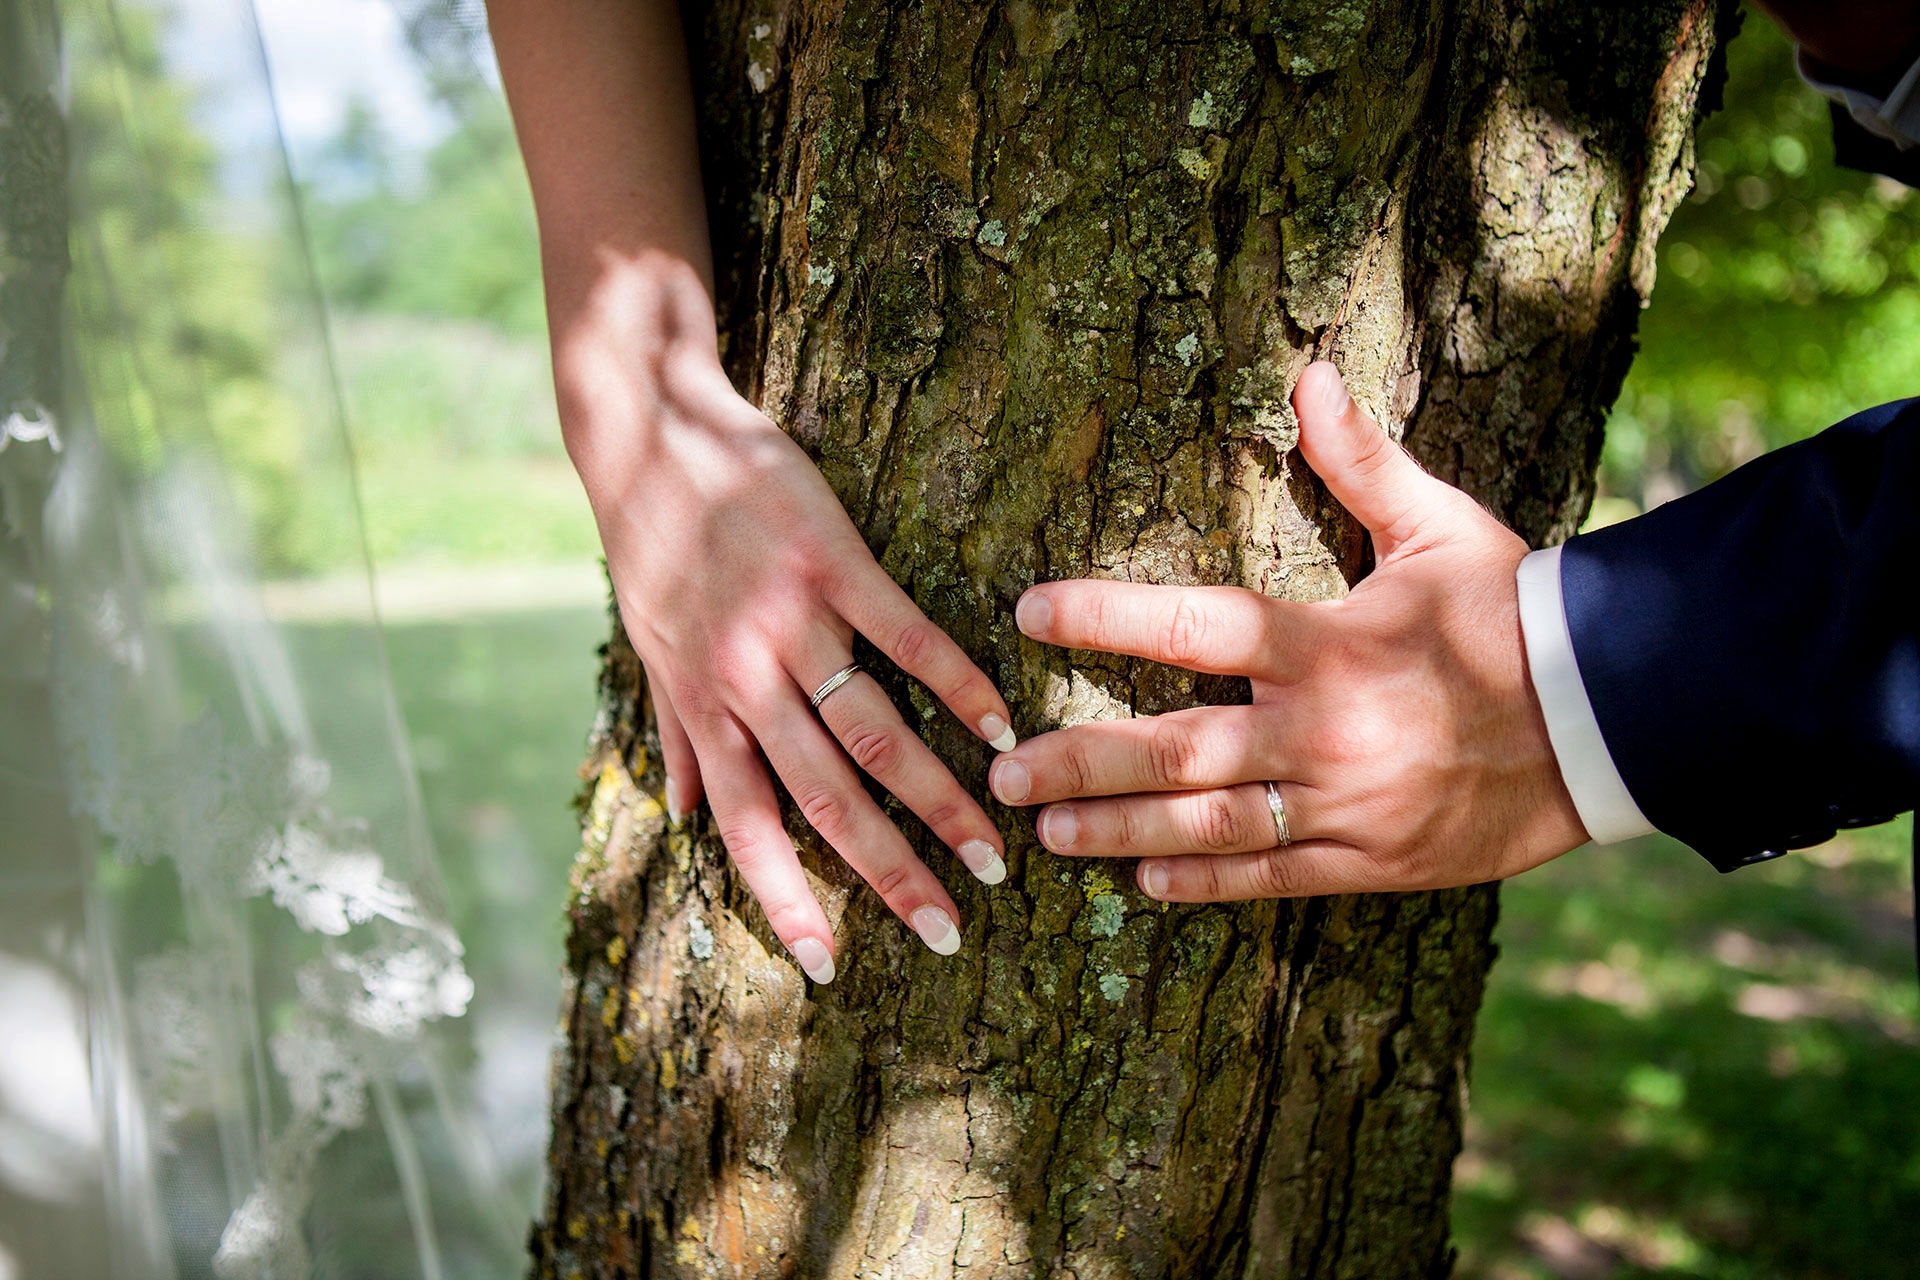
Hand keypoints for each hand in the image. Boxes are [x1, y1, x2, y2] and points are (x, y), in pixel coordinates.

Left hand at [557, 255, 1014, 977]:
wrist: (649, 434)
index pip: (747, 828)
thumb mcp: (648, 649)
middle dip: (890, 873)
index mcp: (702, 708)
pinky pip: (904, 635)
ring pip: (872, 731)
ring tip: (992, 843)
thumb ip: (674, 736)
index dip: (786, 900)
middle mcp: (744, 681)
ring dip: (936, 797)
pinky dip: (956, 683)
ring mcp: (791, 622)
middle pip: (825, 798)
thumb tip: (681, 817)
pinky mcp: (832, 561)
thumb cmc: (652, 546)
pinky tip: (1000, 725)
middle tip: (950, 930)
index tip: (831, 967)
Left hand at [988, 362, 1588, 900]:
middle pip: (1179, 749)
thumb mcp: (1443, 529)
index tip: (1027, 609)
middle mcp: (1328, 731)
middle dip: (1081, 760)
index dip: (1107, 615)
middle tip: (1001, 769)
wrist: (1612, 721)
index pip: (1200, 625)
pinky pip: (1273, 877)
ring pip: (1211, 825)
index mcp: (1335, 643)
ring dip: (1119, 831)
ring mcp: (1347, 805)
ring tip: (1043, 834)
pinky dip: (1206, 881)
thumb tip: (1309, 373)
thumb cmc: (1514, 613)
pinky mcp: (1372, 861)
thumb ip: (1364, 462)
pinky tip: (1144, 882)